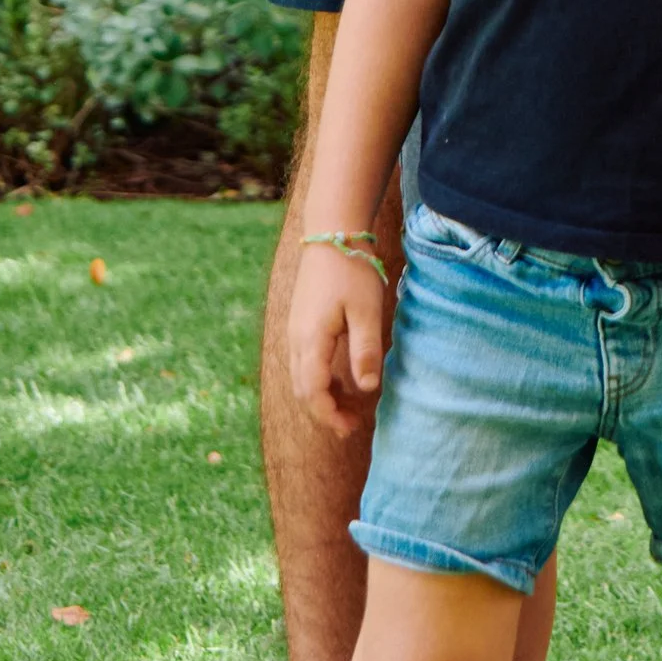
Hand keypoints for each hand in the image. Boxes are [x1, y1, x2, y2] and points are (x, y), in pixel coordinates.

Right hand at [288, 240, 389, 434]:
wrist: (331, 233)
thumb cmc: (352, 269)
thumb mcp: (366, 311)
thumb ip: (365, 350)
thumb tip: (367, 388)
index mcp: (311, 340)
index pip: (312, 391)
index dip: (329, 415)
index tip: (351, 427)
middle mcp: (296, 339)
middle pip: (302, 389)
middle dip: (325, 411)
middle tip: (353, 424)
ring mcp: (295, 331)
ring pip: (301, 377)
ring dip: (322, 396)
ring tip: (350, 406)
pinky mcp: (300, 323)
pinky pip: (303, 362)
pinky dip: (319, 378)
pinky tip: (341, 379)